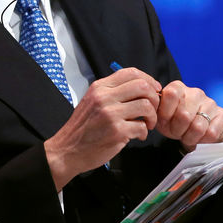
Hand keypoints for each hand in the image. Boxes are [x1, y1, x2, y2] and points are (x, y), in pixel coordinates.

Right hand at [44, 67, 160, 190]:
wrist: (68, 150)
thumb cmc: (83, 128)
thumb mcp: (92, 101)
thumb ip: (112, 92)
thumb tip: (140, 88)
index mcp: (100, 88)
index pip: (130, 72)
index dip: (148, 79)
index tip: (154, 89)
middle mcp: (105, 97)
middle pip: (142, 86)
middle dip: (154, 98)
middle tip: (152, 109)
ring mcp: (110, 114)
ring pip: (146, 106)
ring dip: (152, 117)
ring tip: (147, 124)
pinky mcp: (117, 131)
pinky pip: (142, 127)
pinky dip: (144, 133)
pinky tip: (137, 136)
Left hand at [155, 81, 222, 151]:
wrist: (194, 132)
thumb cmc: (174, 122)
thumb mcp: (161, 117)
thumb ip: (156, 111)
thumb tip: (154, 108)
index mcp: (178, 87)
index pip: (170, 95)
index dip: (165, 115)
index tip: (165, 121)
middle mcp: (195, 92)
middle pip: (184, 116)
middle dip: (177, 130)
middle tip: (177, 132)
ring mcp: (210, 102)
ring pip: (198, 127)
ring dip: (189, 137)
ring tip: (187, 135)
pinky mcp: (222, 114)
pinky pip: (211, 133)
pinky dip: (202, 140)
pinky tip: (199, 137)